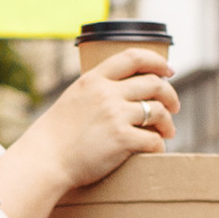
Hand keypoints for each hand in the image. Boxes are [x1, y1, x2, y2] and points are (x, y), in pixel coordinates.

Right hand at [31, 49, 177, 192]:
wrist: (44, 160)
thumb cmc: (57, 135)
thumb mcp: (74, 99)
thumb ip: (97, 91)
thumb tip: (125, 92)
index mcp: (94, 79)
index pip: (133, 57)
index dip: (157, 61)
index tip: (169, 70)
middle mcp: (106, 93)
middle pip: (154, 84)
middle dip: (170, 95)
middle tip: (174, 106)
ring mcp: (115, 116)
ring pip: (158, 111)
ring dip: (168, 123)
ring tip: (168, 132)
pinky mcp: (121, 140)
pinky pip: (153, 140)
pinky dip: (159, 145)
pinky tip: (155, 149)